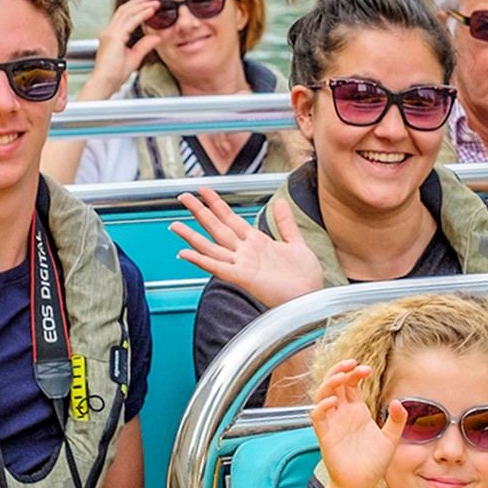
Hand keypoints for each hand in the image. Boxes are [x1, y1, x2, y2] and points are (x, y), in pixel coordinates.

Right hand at [76, 0, 164, 100]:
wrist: (105, 82)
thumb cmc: (116, 74)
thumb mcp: (134, 57)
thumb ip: (144, 46)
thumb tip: (157, 37)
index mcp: (112, 35)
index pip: (124, 16)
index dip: (137, 8)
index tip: (149, 3)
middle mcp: (109, 31)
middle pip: (125, 10)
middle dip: (139, 1)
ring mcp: (110, 33)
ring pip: (127, 12)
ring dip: (142, 5)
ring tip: (154, 1)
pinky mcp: (114, 37)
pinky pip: (130, 22)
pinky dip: (141, 14)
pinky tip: (151, 11)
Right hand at [171, 189, 324, 307]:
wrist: (312, 298)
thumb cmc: (305, 277)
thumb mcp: (296, 243)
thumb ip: (286, 223)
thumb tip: (280, 201)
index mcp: (257, 243)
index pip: (230, 218)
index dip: (216, 203)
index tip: (202, 190)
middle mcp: (246, 253)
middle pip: (217, 228)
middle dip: (200, 212)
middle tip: (183, 197)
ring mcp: (243, 265)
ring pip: (211, 248)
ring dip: (192, 237)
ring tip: (175, 225)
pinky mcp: (244, 278)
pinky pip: (218, 268)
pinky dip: (202, 260)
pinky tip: (185, 253)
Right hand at [311, 360, 406, 487]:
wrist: (362, 485)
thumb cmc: (373, 463)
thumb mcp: (391, 439)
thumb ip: (397, 421)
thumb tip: (398, 402)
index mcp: (357, 411)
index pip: (351, 384)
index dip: (355, 373)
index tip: (367, 369)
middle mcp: (343, 414)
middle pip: (335, 384)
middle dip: (341, 370)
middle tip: (352, 364)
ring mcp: (333, 423)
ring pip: (323, 395)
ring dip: (330, 383)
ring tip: (342, 376)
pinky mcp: (326, 436)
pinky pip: (318, 417)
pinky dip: (322, 406)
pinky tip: (333, 401)